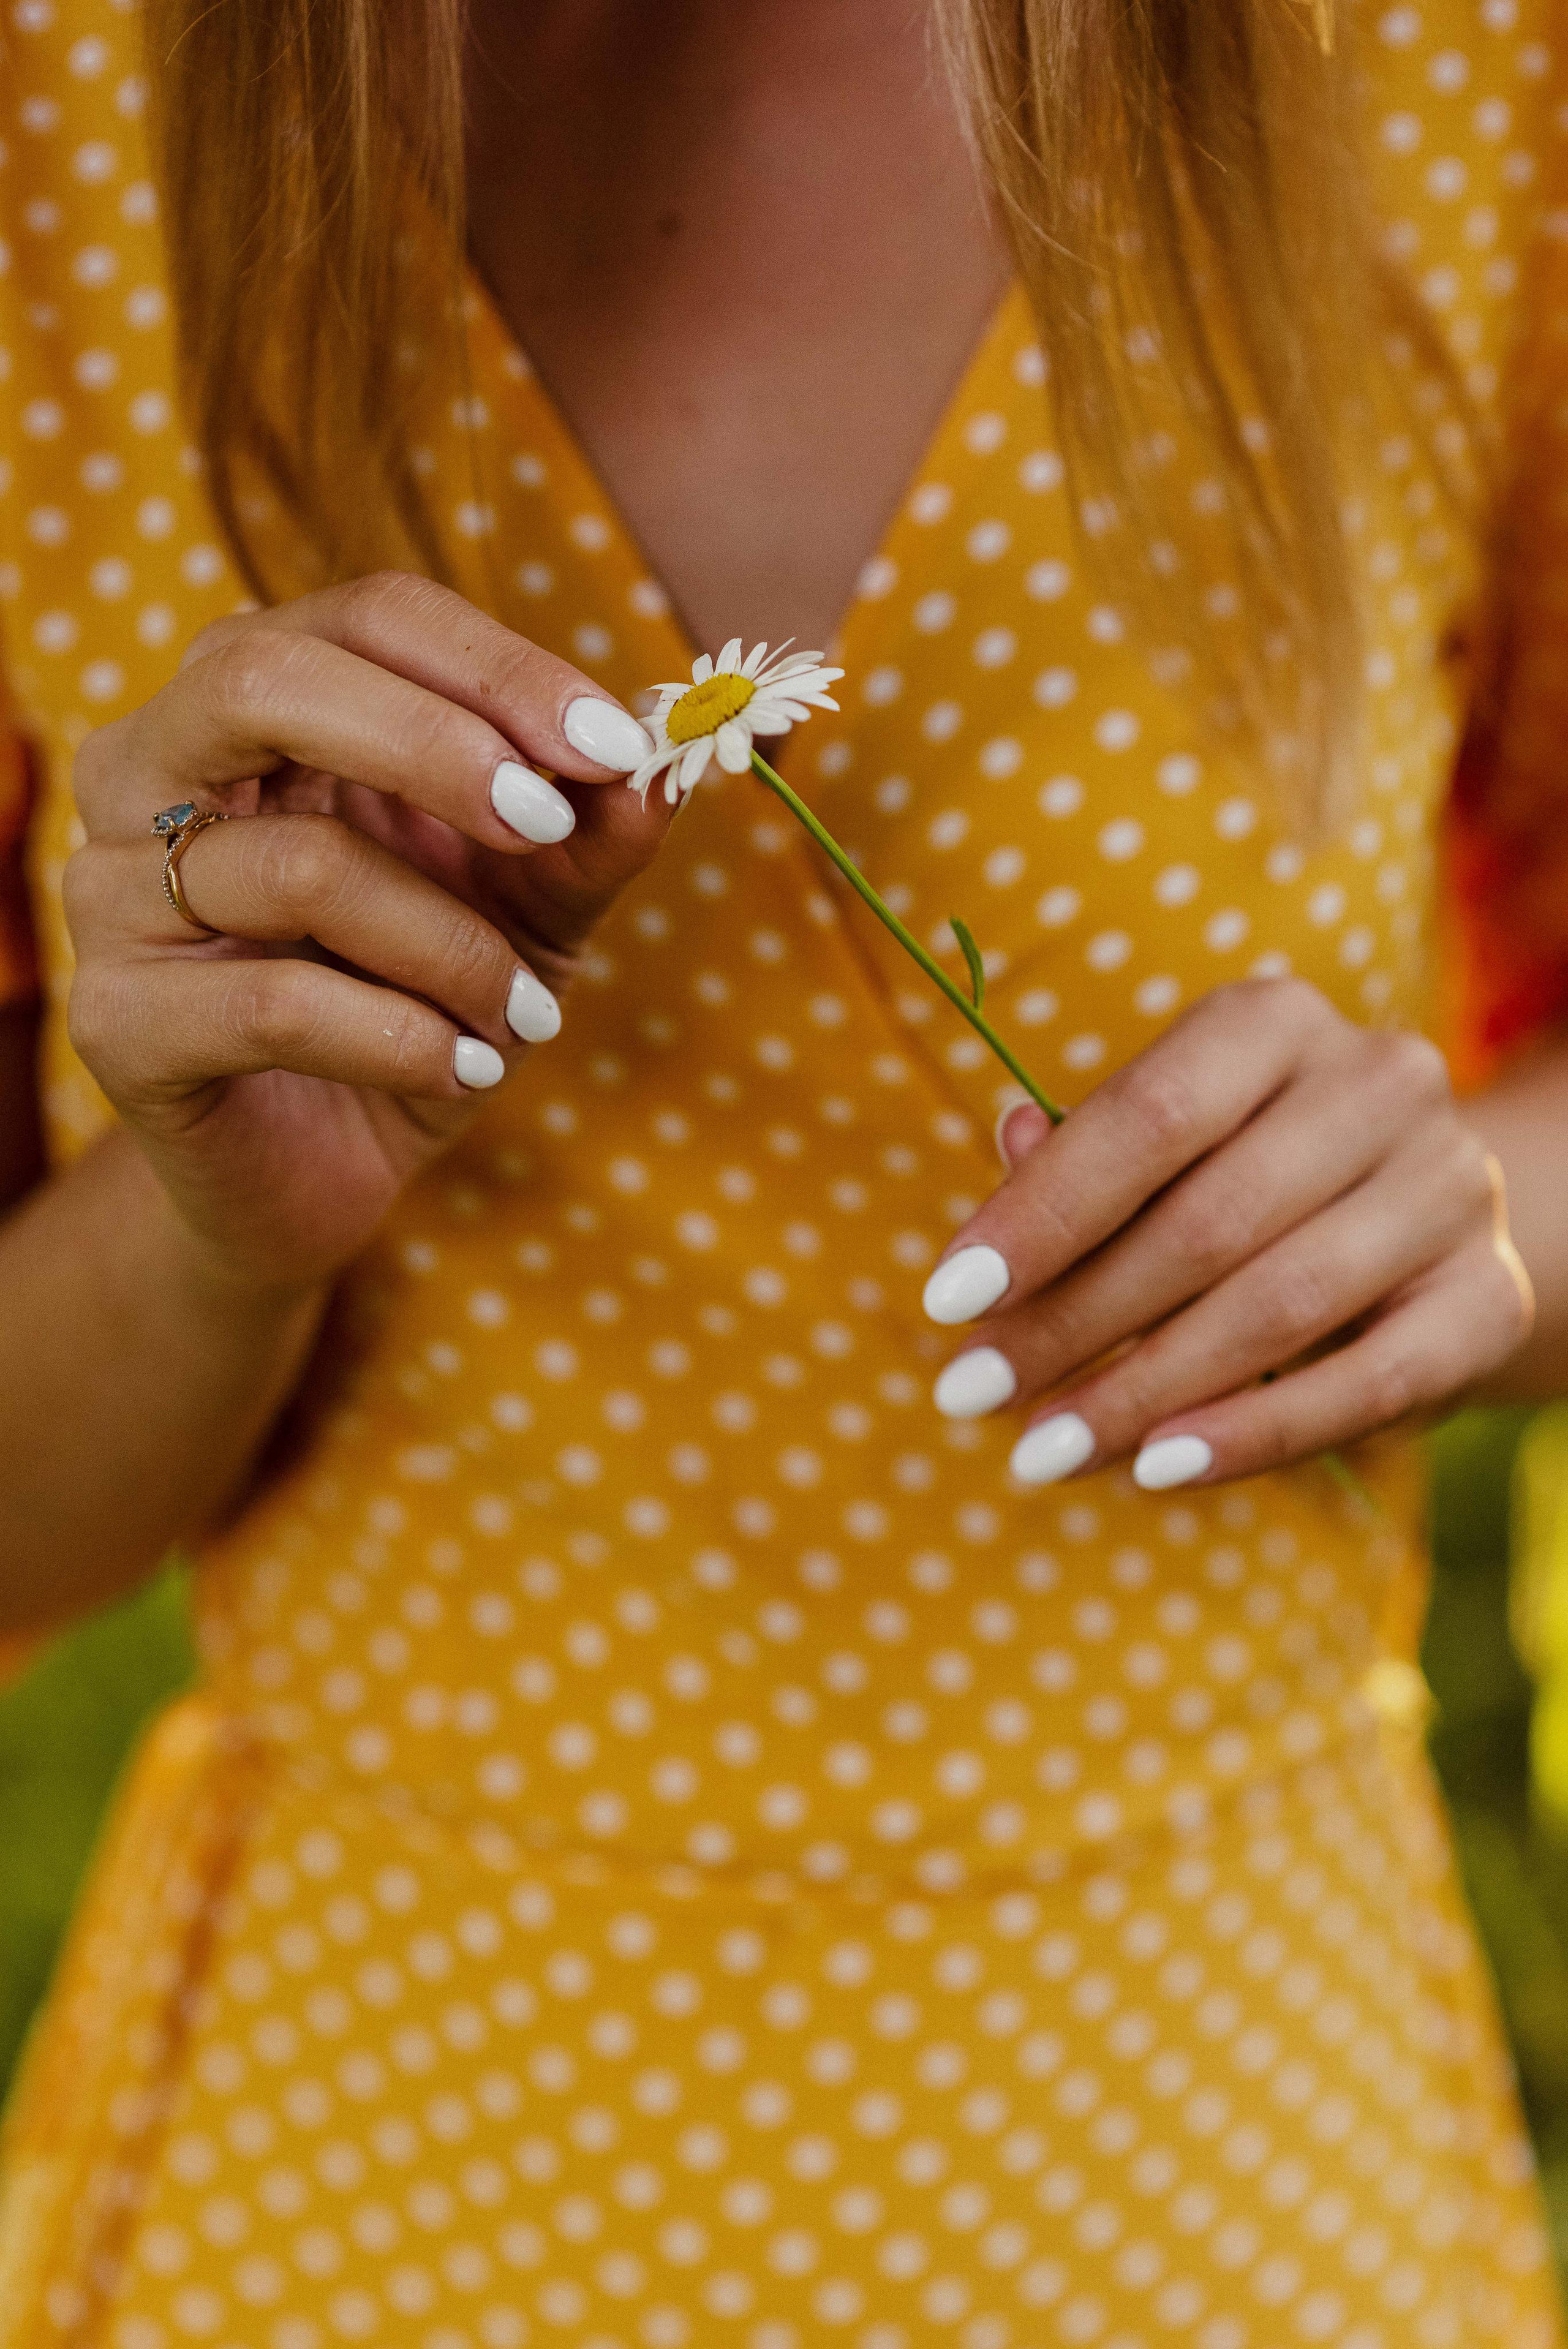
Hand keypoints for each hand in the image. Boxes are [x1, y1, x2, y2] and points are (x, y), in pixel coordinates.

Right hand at [65, 573, 669, 1294]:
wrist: (321, 1167)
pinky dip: (402, 1039)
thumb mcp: (528, 910)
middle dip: (435, 746)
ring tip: (519, 1014)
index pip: (367, 617)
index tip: (614, 741)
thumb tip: (665, 765)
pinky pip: (275, 1004)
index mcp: (254, 702)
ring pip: (297, 867)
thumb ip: (587, 834)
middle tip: (549, 826)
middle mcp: (152, 768)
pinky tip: (467, 1068)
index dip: (497, 667)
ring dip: (450, 947)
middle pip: (264, 679)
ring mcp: (113, 890)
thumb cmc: (417, 1002)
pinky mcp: (115, 1019)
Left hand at [921, 978, 1534, 1488]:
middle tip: (972, 1395)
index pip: (1149, 1113)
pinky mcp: (1487, 1298)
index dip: (1041, 1211)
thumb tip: (1009, 1142)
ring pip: (1278, 1304)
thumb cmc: (1239, 1173)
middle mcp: (1379, 1082)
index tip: (946, 1299)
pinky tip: (1155, 1470)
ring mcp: (1446, 1189)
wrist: (1416, 1220)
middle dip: (1071, 1321)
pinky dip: (1252, 1433)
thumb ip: (1081, 1156)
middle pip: (1205, 1221)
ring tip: (1041, 1450)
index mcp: (1276, 1021)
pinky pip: (1367, 1383)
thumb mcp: (1160, 1149)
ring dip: (1142, 1391)